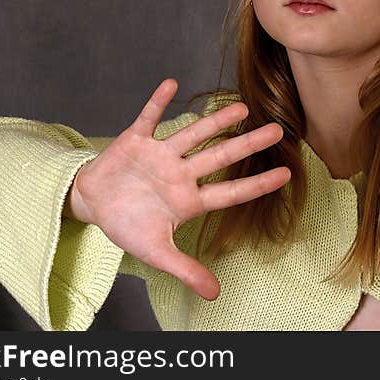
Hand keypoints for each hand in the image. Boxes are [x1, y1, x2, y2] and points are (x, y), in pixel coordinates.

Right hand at [67, 78, 289, 300]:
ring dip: (214, 121)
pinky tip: (172, 84)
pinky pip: (148, 118)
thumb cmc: (128, 225)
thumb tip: (214, 295)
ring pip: (192, 134)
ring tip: (241, 107)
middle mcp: (181, 173)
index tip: (286, 174)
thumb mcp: (156, 252)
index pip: (230, 192)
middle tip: (279, 131)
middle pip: (220, 156)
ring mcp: (160, 155)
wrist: (92, 203)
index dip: (257, 184)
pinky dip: (158, 102)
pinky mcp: (136, 140)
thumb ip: (186, 269)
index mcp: (189, 200)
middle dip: (248, 144)